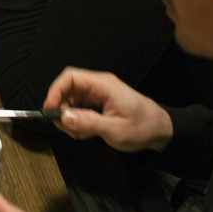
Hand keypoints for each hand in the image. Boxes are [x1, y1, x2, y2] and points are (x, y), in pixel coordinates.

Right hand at [44, 67, 173, 152]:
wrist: (162, 131)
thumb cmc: (144, 127)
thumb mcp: (115, 130)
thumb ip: (88, 123)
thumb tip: (64, 117)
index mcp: (103, 85)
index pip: (70, 77)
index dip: (55, 91)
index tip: (50, 110)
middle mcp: (99, 87)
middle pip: (67, 90)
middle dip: (62, 109)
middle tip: (67, 128)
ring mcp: (98, 96)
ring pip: (71, 101)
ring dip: (69, 118)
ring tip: (80, 134)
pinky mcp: (98, 105)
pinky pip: (79, 109)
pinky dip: (77, 122)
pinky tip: (86, 133)